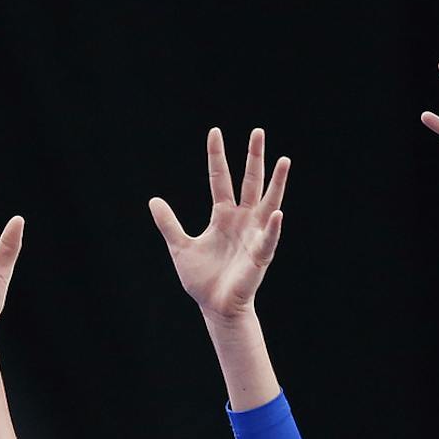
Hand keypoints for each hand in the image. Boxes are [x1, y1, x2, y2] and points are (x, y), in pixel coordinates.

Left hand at [149, 128, 287, 320]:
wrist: (216, 307)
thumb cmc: (202, 280)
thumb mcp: (180, 247)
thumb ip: (169, 224)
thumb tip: (153, 200)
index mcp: (223, 216)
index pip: (220, 179)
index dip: (217, 156)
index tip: (215, 132)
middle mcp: (242, 220)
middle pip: (250, 182)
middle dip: (254, 157)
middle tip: (258, 131)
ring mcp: (254, 235)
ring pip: (268, 201)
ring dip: (277, 182)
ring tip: (284, 160)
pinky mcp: (260, 255)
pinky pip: (268, 238)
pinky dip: (272, 227)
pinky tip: (276, 212)